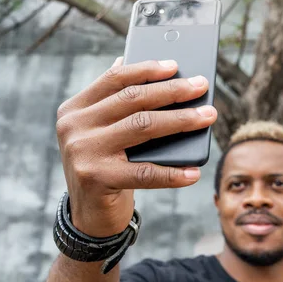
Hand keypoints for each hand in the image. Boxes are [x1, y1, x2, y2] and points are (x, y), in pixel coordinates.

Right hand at [55, 58, 216, 236]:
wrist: (88, 215)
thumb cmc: (107, 167)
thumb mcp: (105, 133)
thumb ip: (119, 105)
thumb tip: (157, 74)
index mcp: (75, 109)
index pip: (115, 79)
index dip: (147, 69)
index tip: (176, 66)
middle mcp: (74, 126)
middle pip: (133, 99)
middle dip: (172, 91)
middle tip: (202, 86)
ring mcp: (83, 152)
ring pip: (142, 126)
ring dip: (181, 120)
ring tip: (208, 117)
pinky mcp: (97, 178)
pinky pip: (145, 172)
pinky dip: (173, 173)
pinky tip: (194, 172)